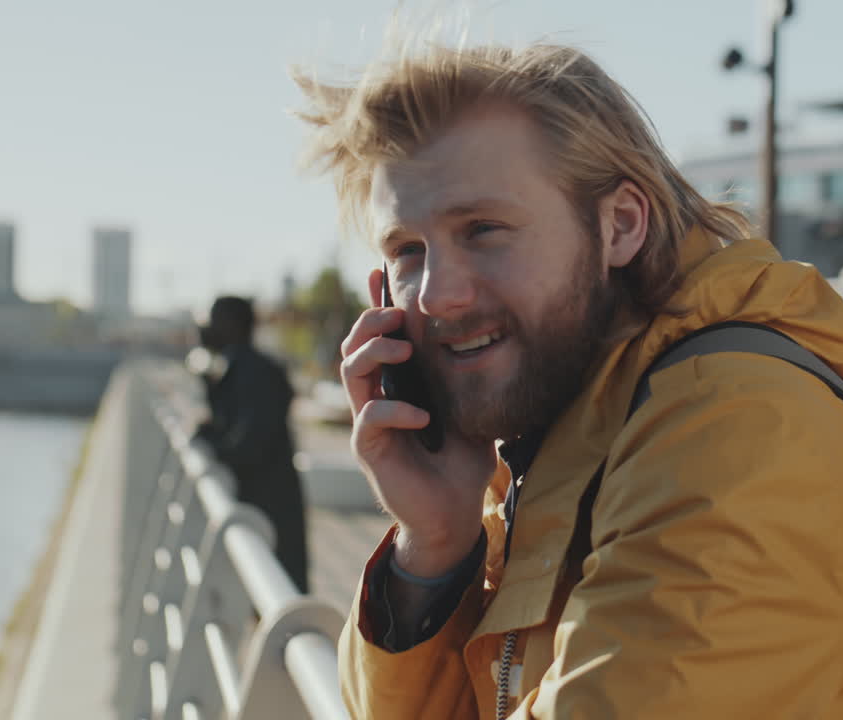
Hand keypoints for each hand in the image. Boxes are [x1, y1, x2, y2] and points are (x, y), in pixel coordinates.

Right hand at [340, 266, 495, 576]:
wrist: (456, 514)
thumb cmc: (462, 461)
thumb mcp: (472, 408)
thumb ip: (469, 377)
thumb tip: (492, 334)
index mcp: (399, 384)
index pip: (379, 336)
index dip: (375, 303)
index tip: (380, 271)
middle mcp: (378, 398)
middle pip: (355, 347)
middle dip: (370, 322)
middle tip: (397, 313)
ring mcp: (371, 423)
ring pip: (351, 373)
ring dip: (375, 354)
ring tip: (404, 350)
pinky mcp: (371, 450)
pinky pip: (370, 418)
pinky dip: (394, 411)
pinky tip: (422, 416)